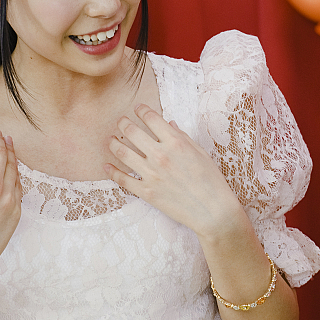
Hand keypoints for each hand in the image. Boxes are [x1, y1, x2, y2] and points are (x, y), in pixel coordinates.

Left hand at [105, 104, 246, 239]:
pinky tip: (106, 165)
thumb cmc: (211, 181)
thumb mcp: (201, 153)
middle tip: (120, 121)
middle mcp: (160, 155)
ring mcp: (151, 174)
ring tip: (110, 139)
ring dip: (113, 143)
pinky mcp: (146, 192)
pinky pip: (123, 179)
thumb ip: (182, 137)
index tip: (138, 108)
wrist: (212, 211)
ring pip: (123, 153)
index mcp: (175, 142)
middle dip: (123, 123)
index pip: (152, 118)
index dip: (142, 110)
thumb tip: (169, 124)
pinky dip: (112, 171)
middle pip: (132, 132)